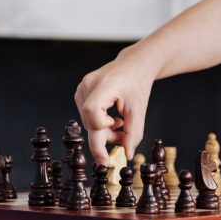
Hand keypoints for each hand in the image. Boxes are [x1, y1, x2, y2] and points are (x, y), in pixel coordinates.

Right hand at [75, 49, 157, 165]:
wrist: (134, 65)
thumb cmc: (137, 83)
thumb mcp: (139, 109)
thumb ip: (133, 133)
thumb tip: (127, 154)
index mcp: (105, 84)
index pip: (93, 111)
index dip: (101, 130)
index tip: (113, 147)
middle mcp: (88, 84)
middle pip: (89, 120)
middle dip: (104, 137)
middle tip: (122, 142)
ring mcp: (82, 87)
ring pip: (87, 120)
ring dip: (103, 130)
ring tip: (120, 126)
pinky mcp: (81, 91)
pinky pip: (86, 115)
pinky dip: (98, 122)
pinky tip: (111, 118)